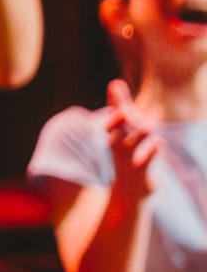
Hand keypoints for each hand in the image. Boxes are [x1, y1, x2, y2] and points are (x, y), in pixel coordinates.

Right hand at [104, 78, 160, 201]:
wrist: (129, 190)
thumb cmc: (126, 153)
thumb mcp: (122, 130)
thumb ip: (119, 105)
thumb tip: (115, 81)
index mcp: (113, 134)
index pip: (112, 117)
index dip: (115, 104)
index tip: (116, 87)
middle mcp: (117, 145)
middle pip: (116, 130)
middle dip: (119, 120)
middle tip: (124, 110)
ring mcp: (128, 158)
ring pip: (131, 146)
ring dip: (139, 135)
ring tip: (150, 124)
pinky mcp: (141, 172)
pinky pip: (145, 162)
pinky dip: (151, 153)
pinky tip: (159, 142)